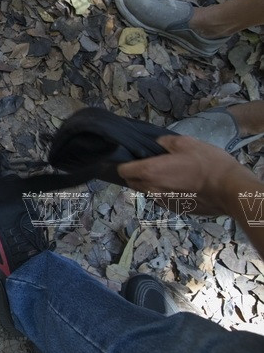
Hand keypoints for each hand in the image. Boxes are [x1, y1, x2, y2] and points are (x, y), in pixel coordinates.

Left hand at [117, 135, 256, 214]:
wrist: (230, 189)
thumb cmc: (207, 163)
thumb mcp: (185, 143)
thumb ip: (164, 142)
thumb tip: (157, 144)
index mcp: (150, 172)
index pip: (122, 171)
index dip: (124, 163)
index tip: (133, 158)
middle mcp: (152, 189)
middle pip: (132, 182)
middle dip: (135, 174)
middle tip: (150, 164)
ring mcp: (163, 202)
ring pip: (147, 192)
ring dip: (150, 183)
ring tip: (167, 174)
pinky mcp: (175, 209)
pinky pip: (161, 199)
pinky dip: (164, 192)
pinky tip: (179, 185)